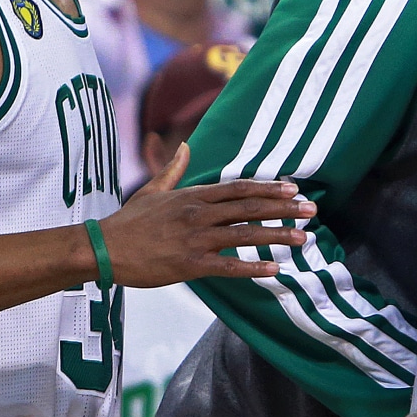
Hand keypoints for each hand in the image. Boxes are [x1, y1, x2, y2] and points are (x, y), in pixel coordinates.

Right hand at [98, 143, 317, 286]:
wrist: (105, 248)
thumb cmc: (130, 221)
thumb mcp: (153, 189)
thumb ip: (174, 169)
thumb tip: (183, 146)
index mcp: (192, 196)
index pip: (239, 188)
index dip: (268, 188)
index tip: (293, 188)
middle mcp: (198, 214)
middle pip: (249, 208)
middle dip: (283, 208)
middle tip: (312, 210)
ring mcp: (195, 239)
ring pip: (244, 235)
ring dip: (276, 236)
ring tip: (302, 238)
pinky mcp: (189, 265)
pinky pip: (227, 267)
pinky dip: (252, 268)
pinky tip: (274, 270)